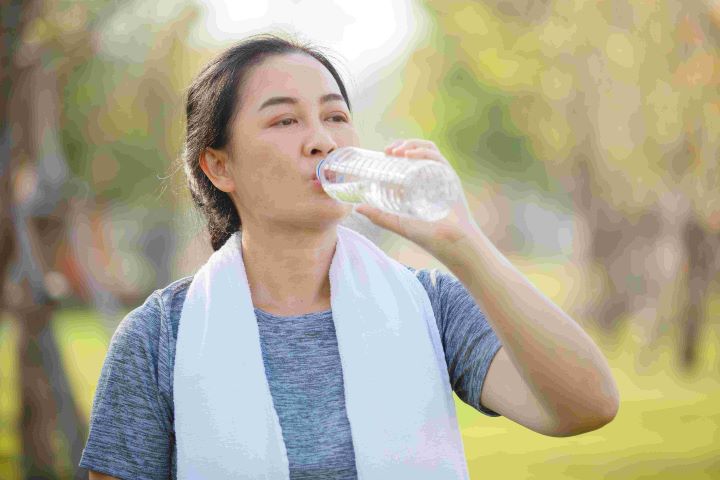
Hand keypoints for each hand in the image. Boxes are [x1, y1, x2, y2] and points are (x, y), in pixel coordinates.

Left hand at [354, 139, 478, 256]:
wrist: (450, 244)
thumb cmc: (427, 235)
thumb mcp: (397, 222)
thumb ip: (378, 215)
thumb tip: (357, 208)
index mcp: (421, 181)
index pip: (410, 157)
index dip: (397, 150)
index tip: (384, 153)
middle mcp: (432, 175)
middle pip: (419, 150)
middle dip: (402, 145)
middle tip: (388, 151)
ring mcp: (442, 175)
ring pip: (429, 149)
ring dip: (412, 144)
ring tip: (397, 151)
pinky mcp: (450, 178)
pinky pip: (438, 159)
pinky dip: (423, 152)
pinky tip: (410, 155)